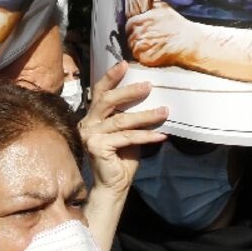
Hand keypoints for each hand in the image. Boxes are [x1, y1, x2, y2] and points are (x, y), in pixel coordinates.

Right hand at [77, 62, 166, 196]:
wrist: (114, 186)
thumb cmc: (122, 159)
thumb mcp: (127, 132)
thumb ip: (130, 116)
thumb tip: (151, 96)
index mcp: (93, 117)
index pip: (100, 92)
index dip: (111, 77)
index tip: (124, 63)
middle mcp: (87, 123)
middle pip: (107, 100)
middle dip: (129, 91)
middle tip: (149, 85)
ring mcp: (90, 135)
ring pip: (121, 120)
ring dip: (146, 116)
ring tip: (164, 111)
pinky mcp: (96, 146)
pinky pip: (126, 137)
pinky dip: (146, 136)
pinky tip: (161, 135)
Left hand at [126, 4, 191, 67]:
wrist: (187, 42)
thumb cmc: (177, 26)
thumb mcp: (163, 8)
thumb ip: (150, 5)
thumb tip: (143, 2)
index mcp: (140, 20)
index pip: (129, 25)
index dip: (134, 28)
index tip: (141, 31)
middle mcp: (138, 32)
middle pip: (129, 37)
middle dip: (136, 38)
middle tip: (147, 39)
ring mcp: (140, 45)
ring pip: (132, 47)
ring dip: (139, 47)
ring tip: (151, 46)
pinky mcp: (144, 57)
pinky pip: (138, 57)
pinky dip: (143, 56)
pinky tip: (153, 52)